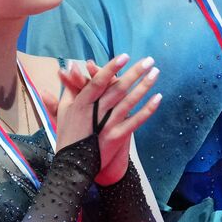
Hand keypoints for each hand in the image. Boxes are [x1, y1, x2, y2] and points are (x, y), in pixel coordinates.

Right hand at [56, 55, 161, 182]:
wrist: (72, 165)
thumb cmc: (68, 136)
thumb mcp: (63, 112)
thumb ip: (68, 90)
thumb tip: (66, 68)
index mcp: (81, 103)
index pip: (98, 81)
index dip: (111, 68)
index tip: (125, 56)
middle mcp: (95, 112)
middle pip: (118, 88)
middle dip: (134, 72)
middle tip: (149, 60)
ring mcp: (107, 125)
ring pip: (128, 101)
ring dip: (144, 86)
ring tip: (156, 72)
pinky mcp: (116, 136)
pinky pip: (135, 121)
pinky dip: (147, 109)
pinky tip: (158, 97)